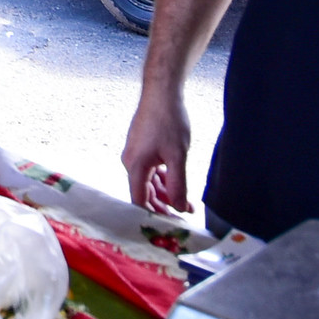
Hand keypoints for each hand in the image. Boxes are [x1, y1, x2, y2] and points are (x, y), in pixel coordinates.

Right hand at [121, 87, 192, 215]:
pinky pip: (151, 171)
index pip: (140, 201)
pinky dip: (164, 180)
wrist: (162, 92)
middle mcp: (131, 162)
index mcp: (135, 166)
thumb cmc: (168, 120)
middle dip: (164, 207)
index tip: (171, 226)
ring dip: (166, 194)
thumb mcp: (177, 155)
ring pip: (149, 182)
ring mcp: (135, 154)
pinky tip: (177, 183)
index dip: (154, 216)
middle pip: (144, 193)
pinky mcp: (142, 148)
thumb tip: (179, 208)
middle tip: (184, 217)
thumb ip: (178, 184)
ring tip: (187, 203)